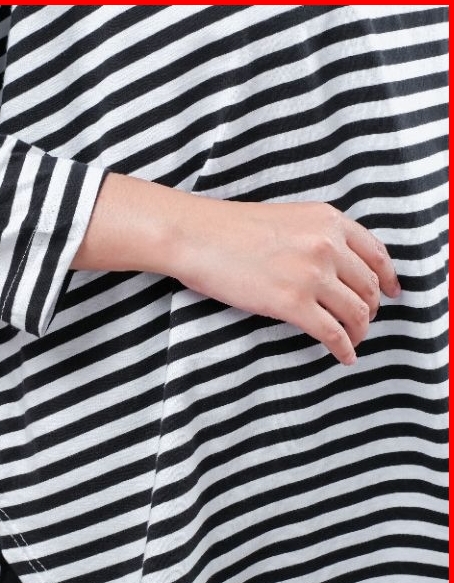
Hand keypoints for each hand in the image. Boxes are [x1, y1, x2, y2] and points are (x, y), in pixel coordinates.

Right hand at [169, 197, 400, 364]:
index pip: (376, 254)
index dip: (389, 278)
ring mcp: (312, 276)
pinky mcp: (292, 304)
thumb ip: (316, 236)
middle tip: (363, 321)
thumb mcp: (287, 219)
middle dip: (370, 309)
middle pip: (369, 287)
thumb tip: (333, 267)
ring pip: (356, 312)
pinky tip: (344, 357)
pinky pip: (332, 333)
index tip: (392, 292)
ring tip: (353, 341)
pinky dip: (344, 348)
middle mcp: (328, 246)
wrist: (197, 237)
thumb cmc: (229, 229)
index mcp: (329, 221)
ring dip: (359, 331)